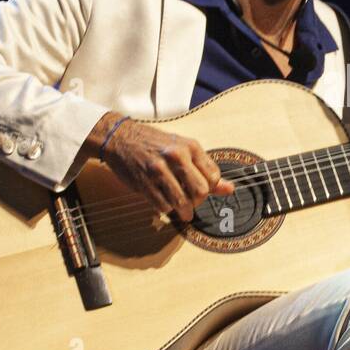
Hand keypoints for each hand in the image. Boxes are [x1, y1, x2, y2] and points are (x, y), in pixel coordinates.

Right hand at [102, 120, 233, 221]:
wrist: (120, 137)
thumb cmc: (154, 143)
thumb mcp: (182, 149)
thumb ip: (205, 169)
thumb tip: (230, 189)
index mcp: (190, 146)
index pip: (213, 176)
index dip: (210, 188)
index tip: (203, 189)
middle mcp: (176, 156)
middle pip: (200, 191)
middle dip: (198, 202)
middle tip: (193, 203)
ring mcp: (159, 169)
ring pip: (182, 201)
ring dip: (184, 211)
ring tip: (183, 211)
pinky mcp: (144, 182)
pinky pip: (163, 205)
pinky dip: (166, 209)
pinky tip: (164, 202)